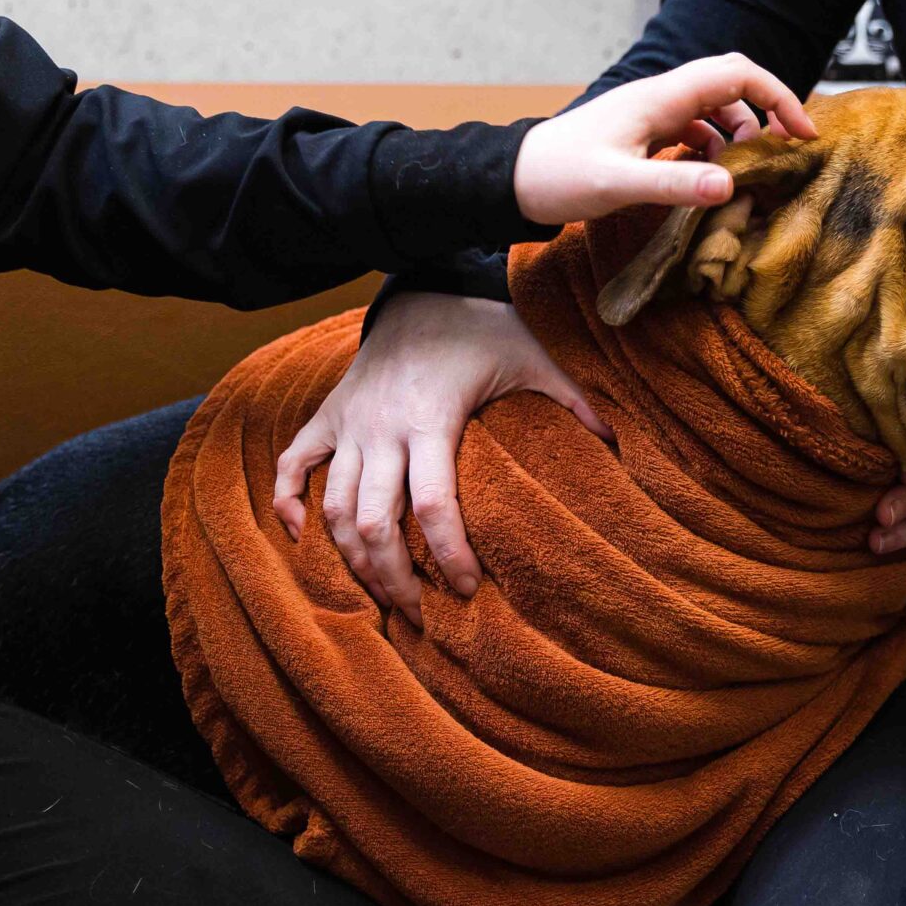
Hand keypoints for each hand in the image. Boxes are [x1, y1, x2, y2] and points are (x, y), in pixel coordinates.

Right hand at [272, 291, 611, 625]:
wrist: (421, 291)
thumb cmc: (481, 330)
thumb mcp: (532, 359)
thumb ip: (572, 401)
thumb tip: (618, 442)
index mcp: (433, 419)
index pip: (435, 504)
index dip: (450, 554)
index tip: (468, 588)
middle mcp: (382, 427)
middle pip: (374, 522)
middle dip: (393, 578)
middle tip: (418, 614)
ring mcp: (348, 424)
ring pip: (332, 507)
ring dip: (350, 559)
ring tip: (379, 594)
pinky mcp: (326, 416)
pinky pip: (291, 466)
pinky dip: (288, 504)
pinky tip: (303, 539)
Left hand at [512, 53, 817, 224]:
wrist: (516, 179)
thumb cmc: (559, 176)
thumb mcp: (617, 184)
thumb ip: (673, 184)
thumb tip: (729, 187)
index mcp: (661, 97)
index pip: (736, 76)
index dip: (777, 96)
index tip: (802, 134)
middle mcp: (662, 98)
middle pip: (732, 86)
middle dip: (768, 111)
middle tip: (789, 151)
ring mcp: (654, 114)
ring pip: (716, 111)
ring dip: (740, 137)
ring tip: (747, 177)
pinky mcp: (646, 134)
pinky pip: (695, 131)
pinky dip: (715, 150)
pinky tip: (711, 179)